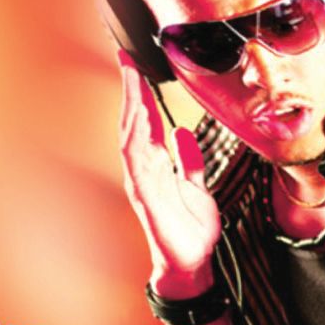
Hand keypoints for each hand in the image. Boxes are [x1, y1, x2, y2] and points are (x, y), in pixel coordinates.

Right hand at [117, 57, 222, 297]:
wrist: (192, 264)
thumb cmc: (190, 229)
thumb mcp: (196, 185)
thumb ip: (189, 159)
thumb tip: (183, 132)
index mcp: (155, 164)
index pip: (144, 121)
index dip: (139, 92)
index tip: (135, 65)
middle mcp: (144, 171)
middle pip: (133, 123)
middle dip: (130, 91)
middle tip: (128, 60)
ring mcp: (142, 184)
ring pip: (131, 139)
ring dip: (131, 109)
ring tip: (132, 81)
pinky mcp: (147, 200)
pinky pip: (138, 167)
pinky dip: (136, 144)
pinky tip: (138, 124)